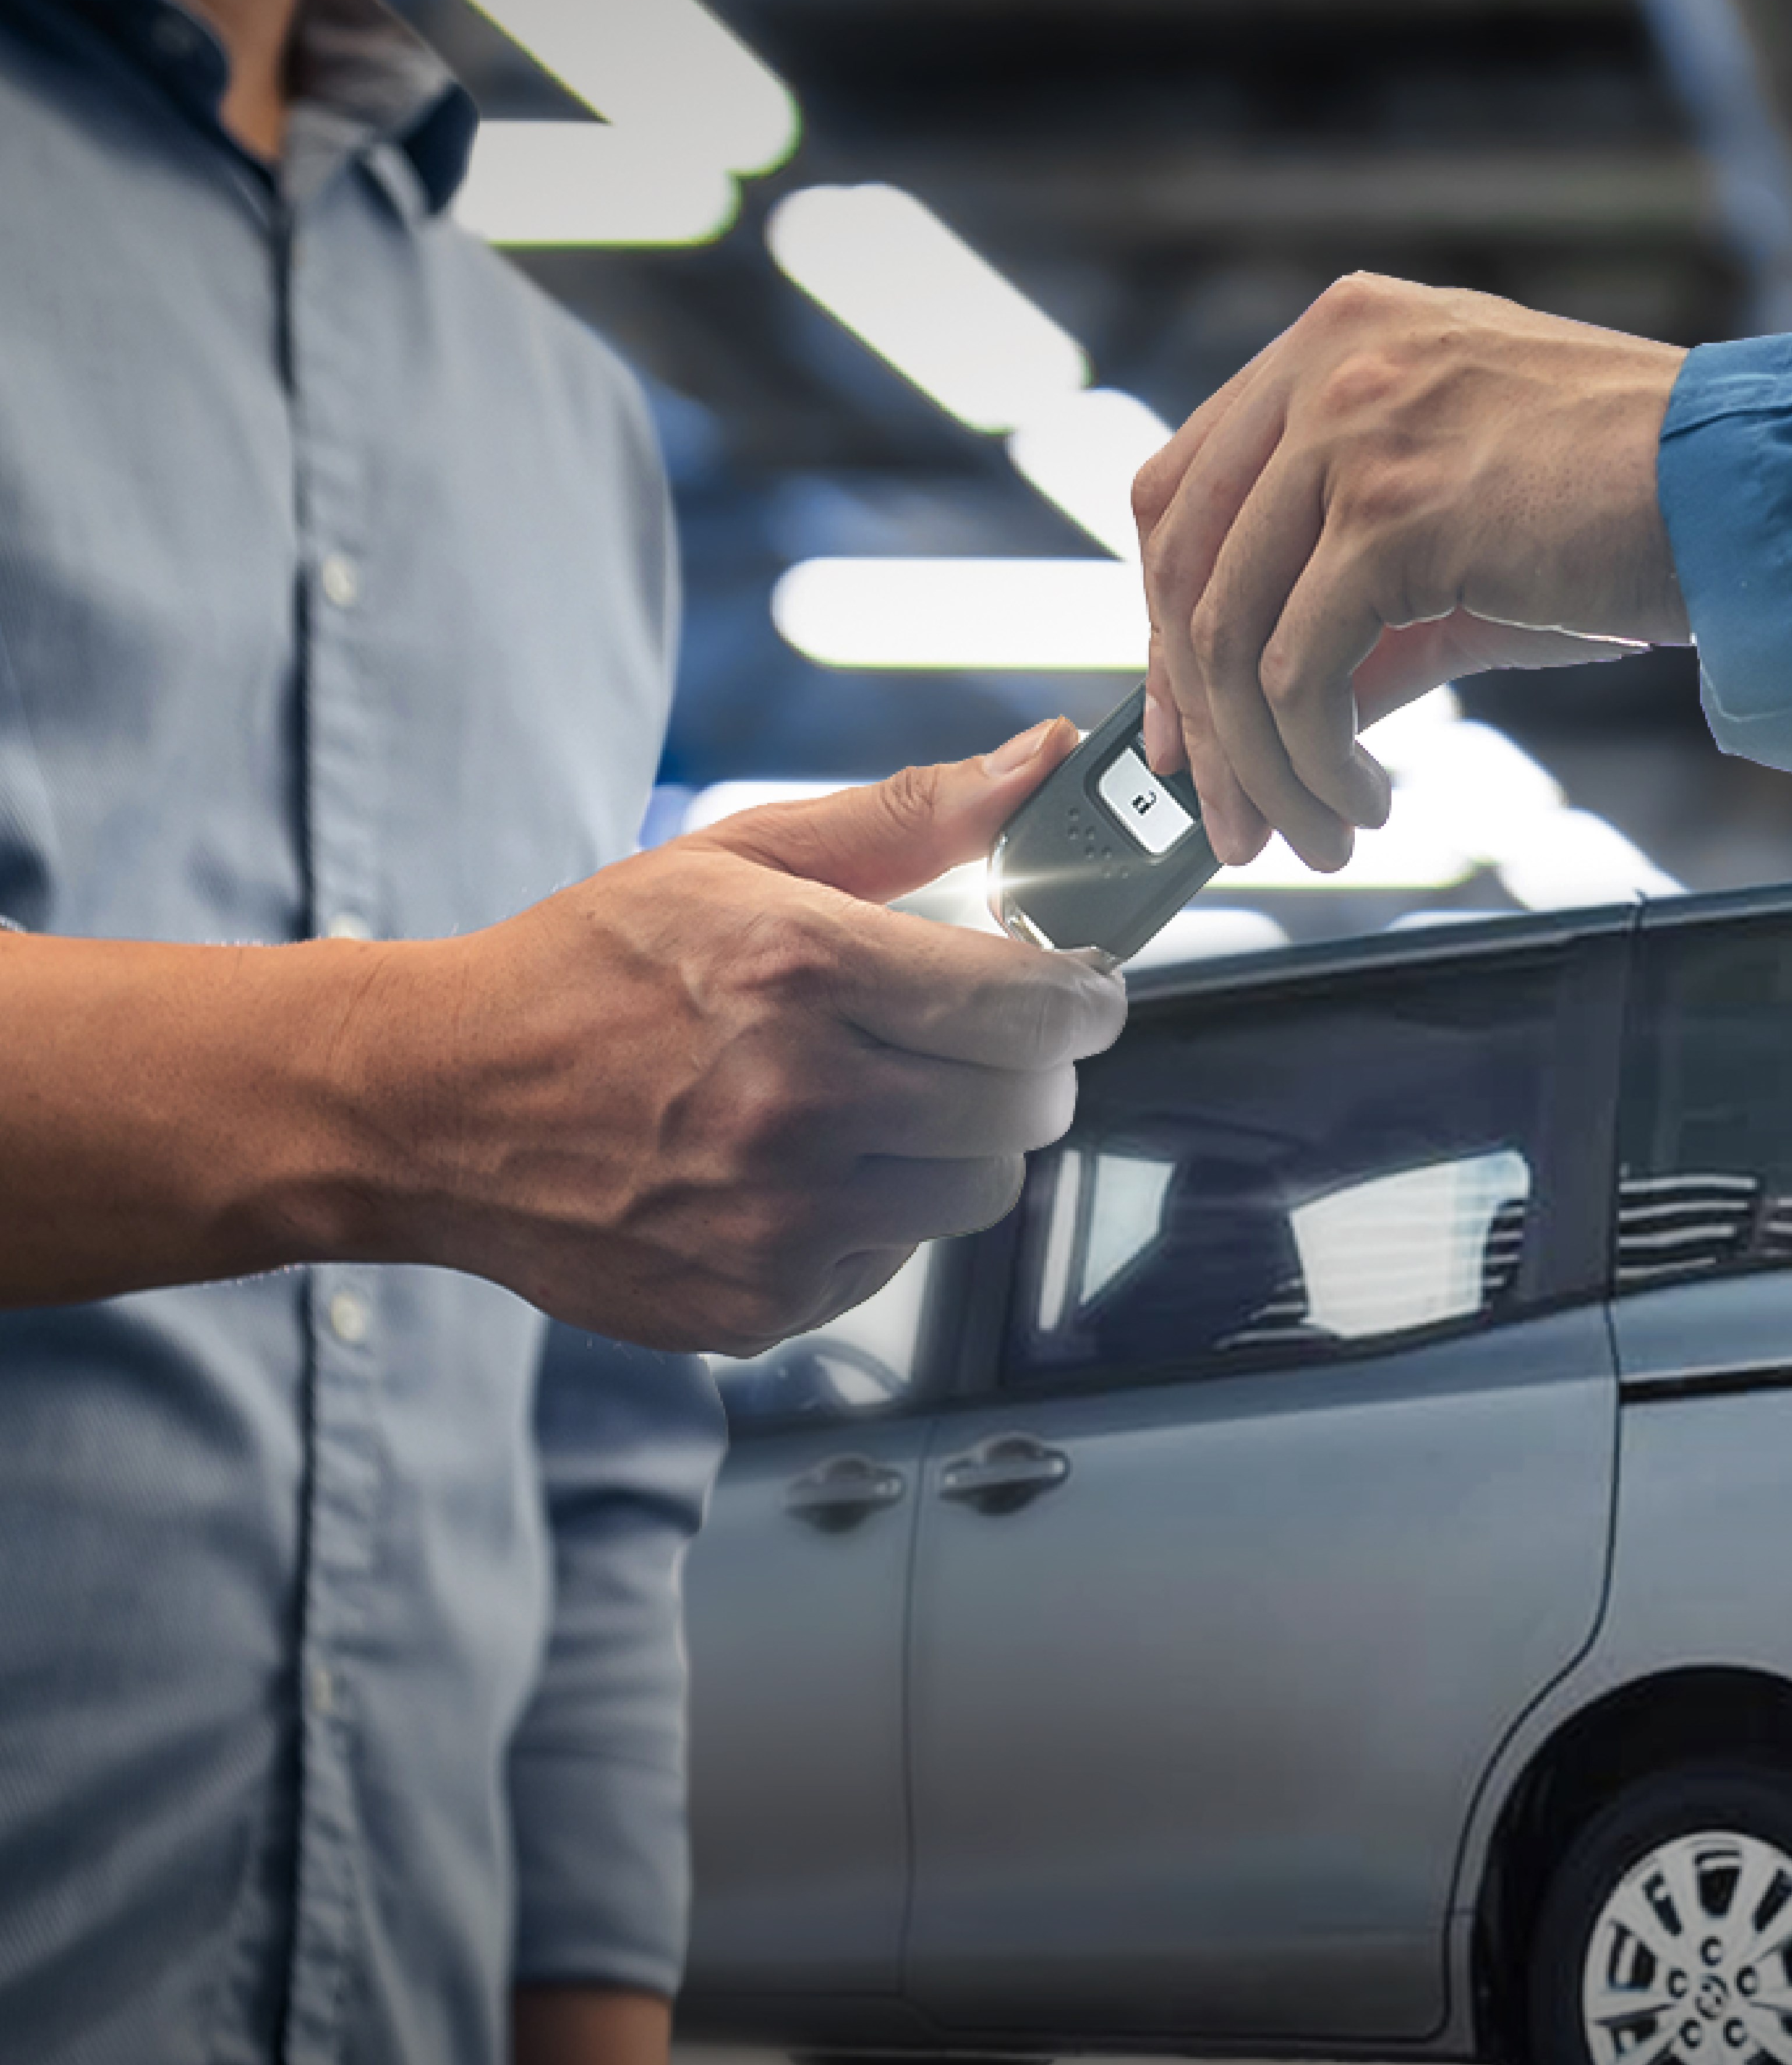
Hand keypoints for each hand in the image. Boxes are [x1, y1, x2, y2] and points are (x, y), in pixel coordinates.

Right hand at [345, 718, 1123, 1353]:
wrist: (434, 1105)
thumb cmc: (588, 969)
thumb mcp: (739, 857)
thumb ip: (909, 817)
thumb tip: (1040, 761)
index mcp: (800, 971)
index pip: (1035, 1006)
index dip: (1084, 998)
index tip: (1081, 991)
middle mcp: (797, 1102)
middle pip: (1026, 1109)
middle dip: (1023, 1068)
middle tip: (975, 1042)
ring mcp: (778, 1220)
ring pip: (977, 1194)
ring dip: (957, 1145)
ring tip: (877, 1102)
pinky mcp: (758, 1303)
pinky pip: (894, 1262)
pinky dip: (875, 1216)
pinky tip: (799, 1170)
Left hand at [1133, 273, 1688, 869]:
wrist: (1748, 494)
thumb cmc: (1631, 505)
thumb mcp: (1461, 532)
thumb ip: (1356, 599)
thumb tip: (1275, 718)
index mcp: (1342, 338)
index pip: (1189, 487)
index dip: (1163, 619)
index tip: (1185, 726)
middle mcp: (1332, 359)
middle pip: (1185, 561)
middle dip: (1196, 714)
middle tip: (1225, 816)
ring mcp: (1354, 427)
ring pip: (1230, 632)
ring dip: (1262, 765)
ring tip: (1312, 832)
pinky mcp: (1391, 514)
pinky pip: (1298, 675)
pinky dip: (1314, 764)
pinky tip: (1362, 800)